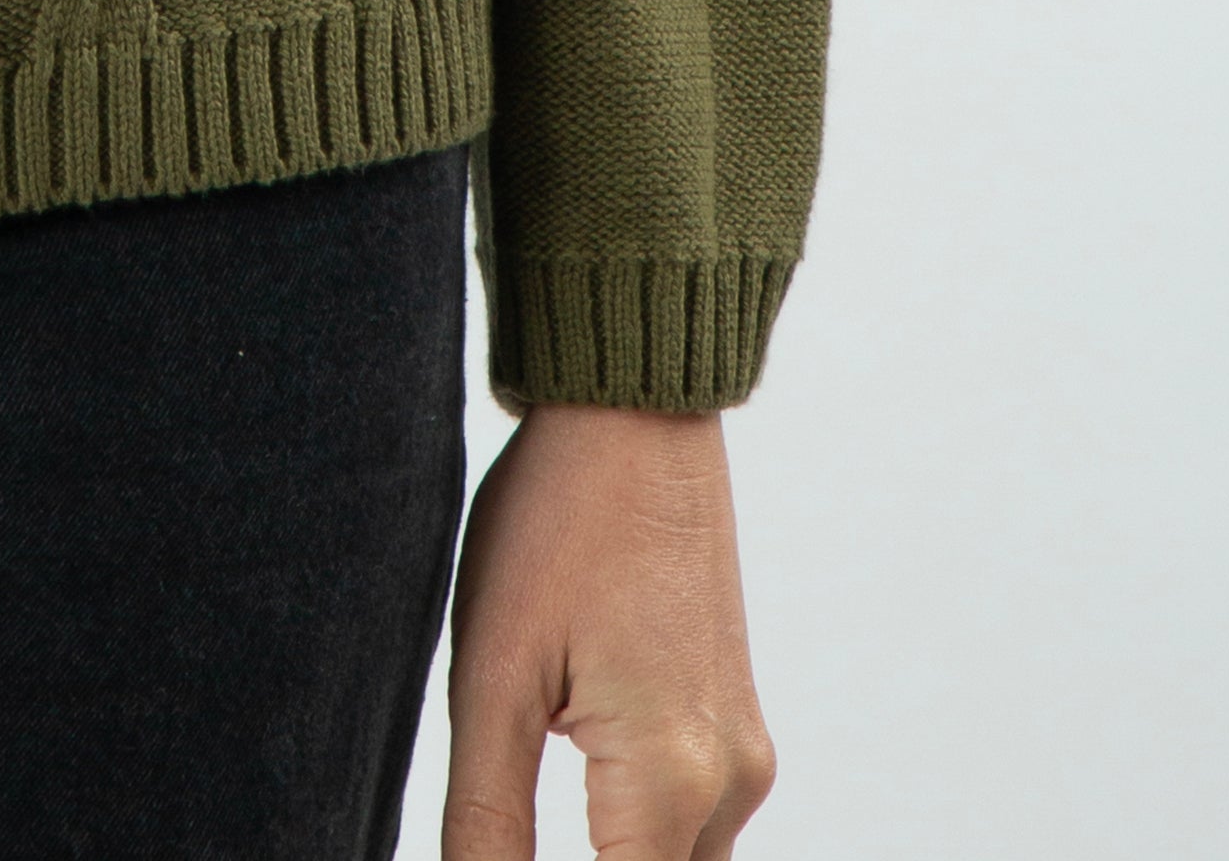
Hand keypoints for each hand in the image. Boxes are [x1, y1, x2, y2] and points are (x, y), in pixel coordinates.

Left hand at [441, 403, 775, 858]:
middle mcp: (730, 782)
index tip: (492, 858)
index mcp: (674, 779)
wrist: (636, 412)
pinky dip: (636, 844)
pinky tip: (573, 819)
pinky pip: (692, 827)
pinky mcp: (733, 725)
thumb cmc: (556, 518)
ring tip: (526, 832)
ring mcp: (742, 754)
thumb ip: (485, 819)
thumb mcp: (492, 675)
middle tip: (501, 843)